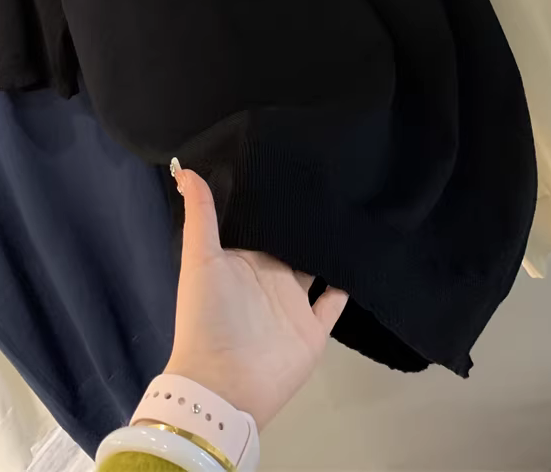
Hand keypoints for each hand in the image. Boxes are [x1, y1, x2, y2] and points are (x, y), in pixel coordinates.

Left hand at [164, 168, 347, 429]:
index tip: (293, 164)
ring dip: (330, 246)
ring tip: (353, 209)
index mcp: (244, 260)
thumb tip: (187, 169)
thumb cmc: (207, 317)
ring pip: (317, 266)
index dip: (274, 199)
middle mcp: (270, 278)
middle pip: (293, 243)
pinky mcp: (314, 328)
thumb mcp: (199, 260)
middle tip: (333, 179)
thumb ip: (200, 216)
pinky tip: (363, 255)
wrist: (224, 386)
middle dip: (307, 220)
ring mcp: (293, 303)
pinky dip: (348, 282)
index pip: (262, 224)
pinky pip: (335, 300)